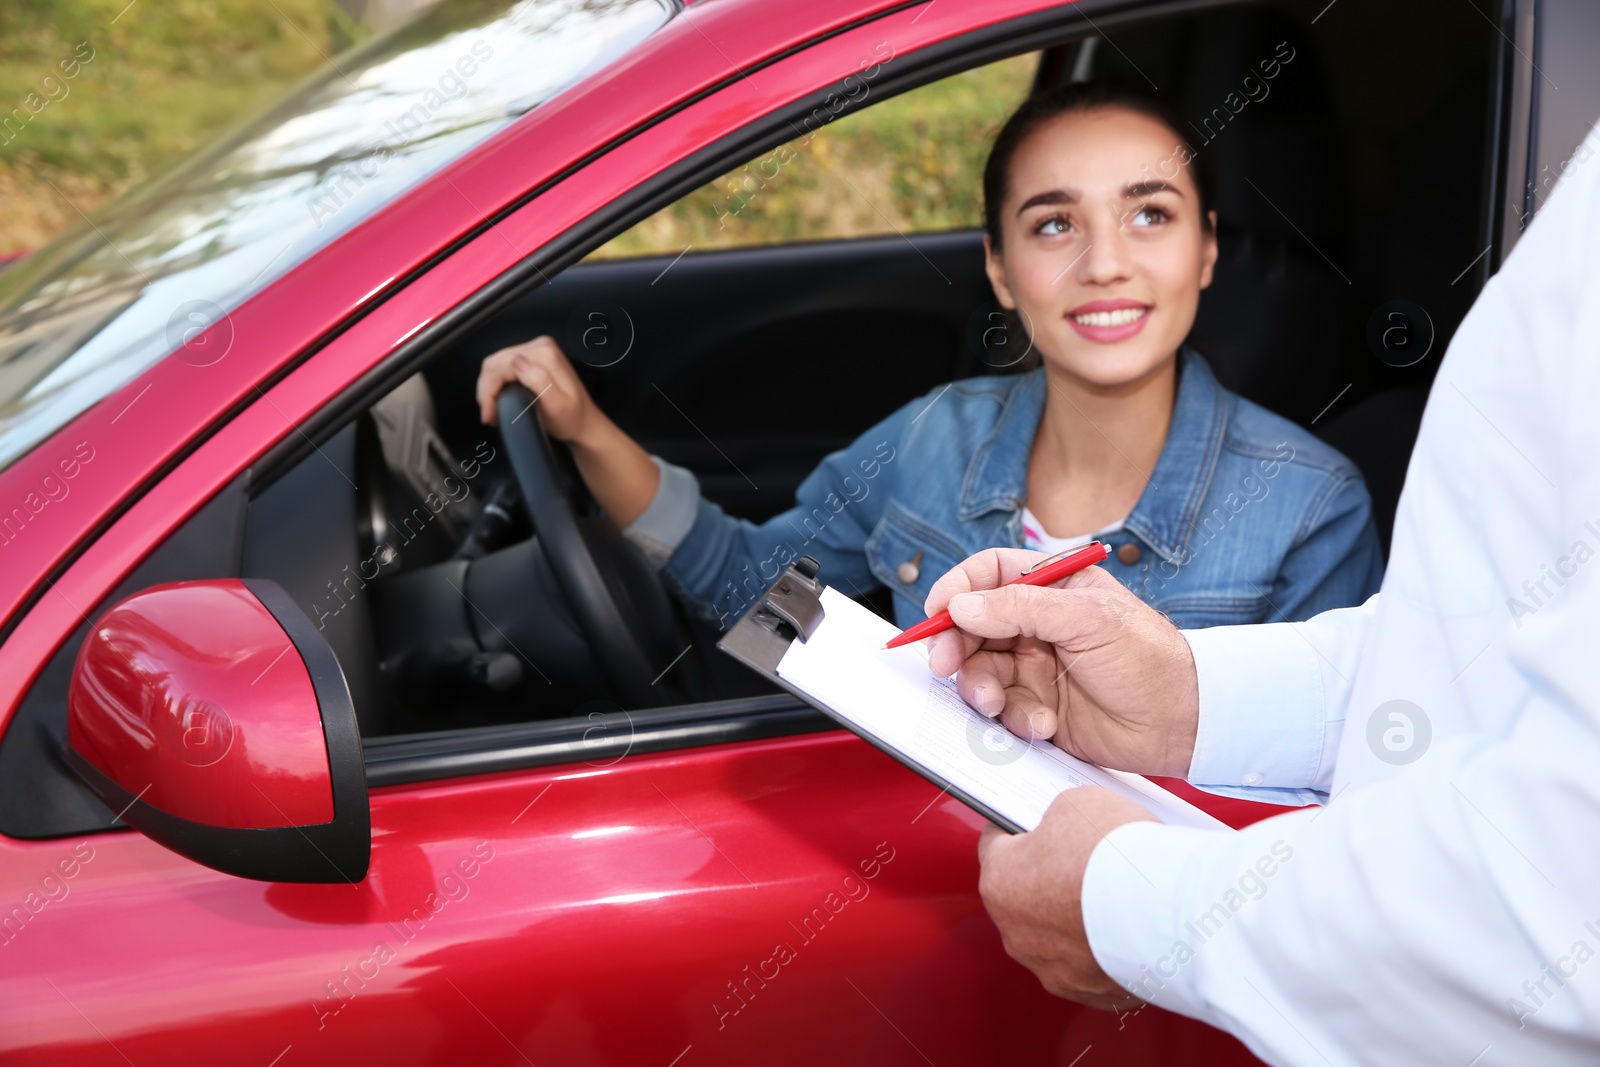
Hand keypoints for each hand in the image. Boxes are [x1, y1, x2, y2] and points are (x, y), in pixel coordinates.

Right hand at [475, 335, 599, 443]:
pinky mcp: (533, 357)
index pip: (502, 365)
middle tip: (488, 415)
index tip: (489, 414)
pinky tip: (497, 399)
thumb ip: (539, 381)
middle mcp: (540, 347)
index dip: (489, 390)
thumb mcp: (557, 406)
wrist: (583, 422)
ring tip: (491, 410)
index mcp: (545, 355)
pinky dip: (495, 383)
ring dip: (488, 387)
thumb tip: (516, 362)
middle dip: (487, 390)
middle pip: (496, 362)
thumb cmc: (571, 419)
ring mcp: (536, 350)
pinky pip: (503, 366)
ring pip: (496, 364)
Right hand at [923, 546, 1198, 777]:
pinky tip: (1044, 724)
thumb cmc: (1149, 660)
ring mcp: (1035, 667)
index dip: (956, 589)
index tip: (935, 612)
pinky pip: (1002, 711)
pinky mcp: (1037, 707)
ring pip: (980, 671)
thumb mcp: (1087, 619)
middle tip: (945, 665)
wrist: (1183, 724)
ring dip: (981, 689)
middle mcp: (1038, 624)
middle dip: (956, 646)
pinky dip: (1014, 719)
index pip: (989, 575)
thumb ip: (1021, 608)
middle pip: (972, 626)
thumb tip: (961, 605)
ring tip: (998, 704)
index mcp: (1053, 587)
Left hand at [978, 786, 1155, 1009]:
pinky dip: (1107, 948)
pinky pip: (1092, 965)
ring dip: (1077, 918)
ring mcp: (1053, 969)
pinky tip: (1130, 926)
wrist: (1167, 911)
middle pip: (1027, 895)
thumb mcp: (1076, 805)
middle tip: (1082, 857)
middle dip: (1050, 876)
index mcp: (1000, 882)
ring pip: (1059, 937)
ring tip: (1114, 893)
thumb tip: (1064, 829)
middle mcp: (1017, 934)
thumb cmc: (1114, 855)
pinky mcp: (1091, 994)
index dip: (1017, 828)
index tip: (1033, 821)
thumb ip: (1058, 817)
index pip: (996, 844)